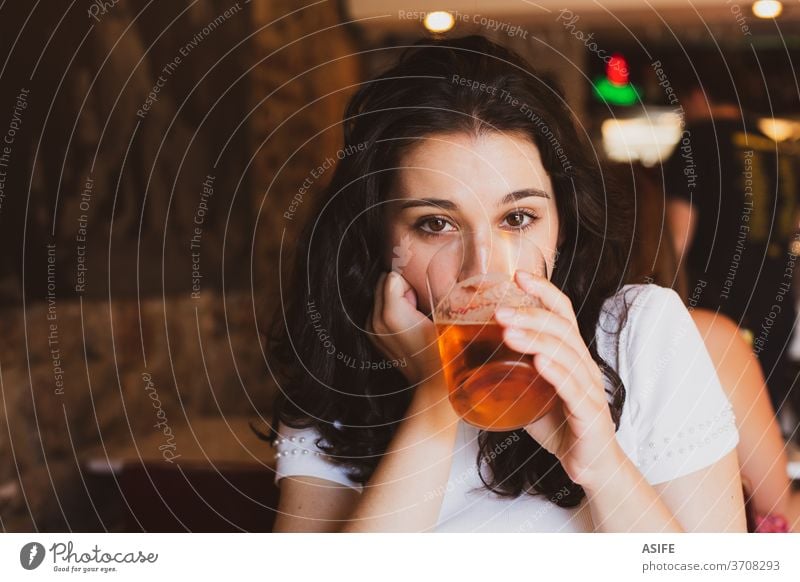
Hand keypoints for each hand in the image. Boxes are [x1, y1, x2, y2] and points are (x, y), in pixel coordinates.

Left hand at [365, 271, 442, 385]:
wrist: (433, 380)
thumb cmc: (442, 348)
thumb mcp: (441, 316)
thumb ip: (424, 291)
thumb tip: (414, 279)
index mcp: (392, 313)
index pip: (394, 276)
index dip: (411, 283)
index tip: (422, 297)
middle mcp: (376, 319)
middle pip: (383, 282)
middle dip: (400, 288)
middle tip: (418, 305)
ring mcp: (372, 328)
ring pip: (379, 294)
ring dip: (394, 297)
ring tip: (413, 314)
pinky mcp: (372, 334)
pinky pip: (377, 308)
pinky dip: (389, 308)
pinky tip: (405, 322)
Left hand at [493, 270, 623, 488]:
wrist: (592, 468)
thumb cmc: (561, 427)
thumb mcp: (533, 393)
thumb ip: (512, 374)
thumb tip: (470, 360)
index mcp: (572, 356)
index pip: (563, 313)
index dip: (544, 291)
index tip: (518, 275)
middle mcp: (585, 366)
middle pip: (562, 329)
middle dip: (530, 315)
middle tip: (499, 311)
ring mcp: (591, 390)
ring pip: (567, 355)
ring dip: (536, 339)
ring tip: (508, 332)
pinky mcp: (591, 415)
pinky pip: (574, 389)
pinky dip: (556, 373)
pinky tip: (538, 362)